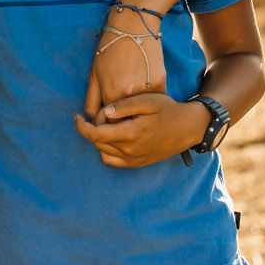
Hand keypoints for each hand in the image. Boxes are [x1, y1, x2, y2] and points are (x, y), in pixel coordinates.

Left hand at [74, 93, 206, 167]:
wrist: (187, 128)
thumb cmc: (167, 110)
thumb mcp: (148, 100)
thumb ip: (125, 105)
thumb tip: (105, 111)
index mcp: (131, 134)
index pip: (95, 135)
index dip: (81, 126)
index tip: (77, 116)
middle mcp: (130, 151)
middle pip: (97, 143)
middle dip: (93, 128)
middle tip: (103, 114)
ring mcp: (133, 160)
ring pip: (102, 152)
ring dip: (99, 139)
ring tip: (109, 125)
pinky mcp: (137, 164)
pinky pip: (112, 161)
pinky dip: (107, 150)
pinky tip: (113, 137)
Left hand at [84, 3, 165, 121]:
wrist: (133, 27)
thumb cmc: (109, 50)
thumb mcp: (93, 75)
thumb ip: (91, 101)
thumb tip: (93, 119)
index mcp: (111, 96)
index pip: (108, 125)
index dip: (105, 121)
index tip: (105, 115)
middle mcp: (130, 97)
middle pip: (125, 121)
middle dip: (120, 118)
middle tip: (118, 105)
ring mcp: (147, 91)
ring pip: (141, 112)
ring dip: (136, 110)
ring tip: (130, 96)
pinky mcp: (161, 84)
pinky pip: (153, 101)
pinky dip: (148, 100)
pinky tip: (143, 88)